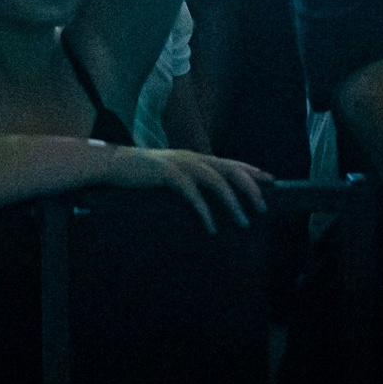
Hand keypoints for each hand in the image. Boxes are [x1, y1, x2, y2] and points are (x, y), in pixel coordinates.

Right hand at [95, 147, 273, 235]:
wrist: (111, 165)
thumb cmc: (140, 173)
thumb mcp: (170, 174)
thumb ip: (188, 179)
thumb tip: (207, 195)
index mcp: (194, 156)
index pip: (230, 162)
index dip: (251, 171)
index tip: (271, 181)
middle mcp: (191, 156)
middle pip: (230, 169)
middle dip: (250, 188)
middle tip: (263, 208)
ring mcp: (179, 163)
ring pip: (216, 180)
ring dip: (233, 202)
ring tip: (243, 222)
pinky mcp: (166, 173)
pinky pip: (192, 193)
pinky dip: (204, 211)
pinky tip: (211, 227)